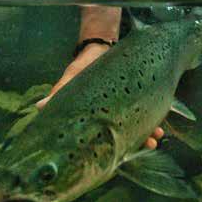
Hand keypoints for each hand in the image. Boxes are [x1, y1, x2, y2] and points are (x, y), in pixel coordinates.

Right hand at [37, 42, 165, 149]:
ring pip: (136, 127)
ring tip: (158, 135)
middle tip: (150, 144)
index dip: (111, 149)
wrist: (101, 46)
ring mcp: (122, 109)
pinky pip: (145, 113)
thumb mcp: (72, 77)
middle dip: (136, 142)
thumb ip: (60, 92)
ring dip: (148, 133)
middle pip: (123, 135)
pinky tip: (162, 123)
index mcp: (92, 117)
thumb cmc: (83, 64)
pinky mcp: (134, 98)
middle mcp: (107, 117)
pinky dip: (154, 119)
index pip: (99, 138)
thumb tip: (39, 106)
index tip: (123, 156)